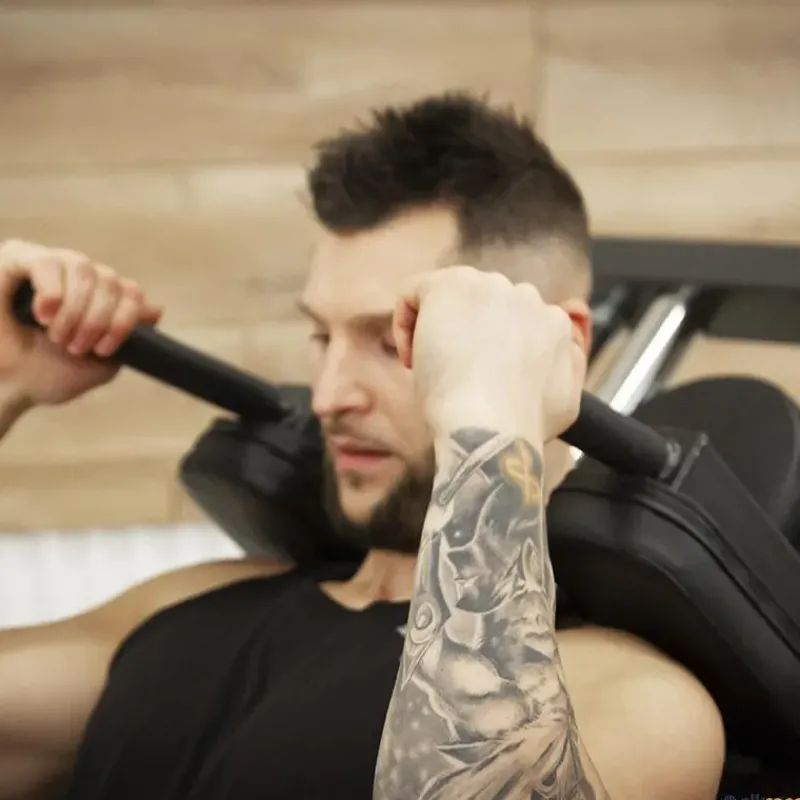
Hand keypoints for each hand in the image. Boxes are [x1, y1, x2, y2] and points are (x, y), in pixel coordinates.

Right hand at [0, 239, 162, 405]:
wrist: (6, 386)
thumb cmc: (47, 374)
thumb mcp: (100, 363)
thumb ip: (129, 336)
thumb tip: (156, 308)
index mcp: (100, 297)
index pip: (131, 292)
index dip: (124, 320)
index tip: (104, 349)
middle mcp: (78, 276)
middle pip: (110, 279)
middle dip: (98, 319)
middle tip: (74, 346)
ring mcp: (50, 265)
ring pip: (84, 268)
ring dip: (75, 309)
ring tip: (56, 335)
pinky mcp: (17, 259)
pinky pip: (48, 262)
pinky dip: (53, 292)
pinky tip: (43, 315)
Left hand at [393, 266, 584, 442]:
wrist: (491, 426)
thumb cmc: (521, 424)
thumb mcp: (567, 399)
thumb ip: (569, 364)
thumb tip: (568, 344)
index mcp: (554, 323)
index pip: (516, 322)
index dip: (492, 351)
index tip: (479, 378)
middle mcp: (525, 297)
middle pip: (484, 306)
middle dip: (466, 336)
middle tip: (452, 375)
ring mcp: (488, 288)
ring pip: (451, 298)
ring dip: (437, 330)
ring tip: (431, 370)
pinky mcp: (448, 287)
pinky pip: (416, 290)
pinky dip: (406, 321)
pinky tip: (409, 358)